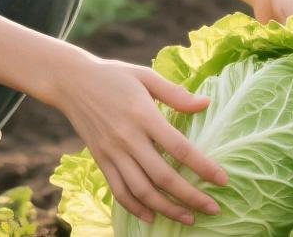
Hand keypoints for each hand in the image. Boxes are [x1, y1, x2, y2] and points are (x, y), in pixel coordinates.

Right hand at [51, 50, 228, 225]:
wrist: (70, 80)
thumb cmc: (112, 75)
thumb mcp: (144, 75)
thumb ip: (174, 93)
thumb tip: (206, 103)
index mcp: (142, 113)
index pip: (179, 147)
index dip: (203, 167)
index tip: (223, 180)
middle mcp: (127, 136)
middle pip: (163, 176)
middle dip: (191, 197)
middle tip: (213, 208)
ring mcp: (111, 151)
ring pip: (142, 190)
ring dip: (167, 208)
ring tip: (188, 217)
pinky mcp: (100, 159)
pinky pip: (119, 190)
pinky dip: (136, 208)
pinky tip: (152, 216)